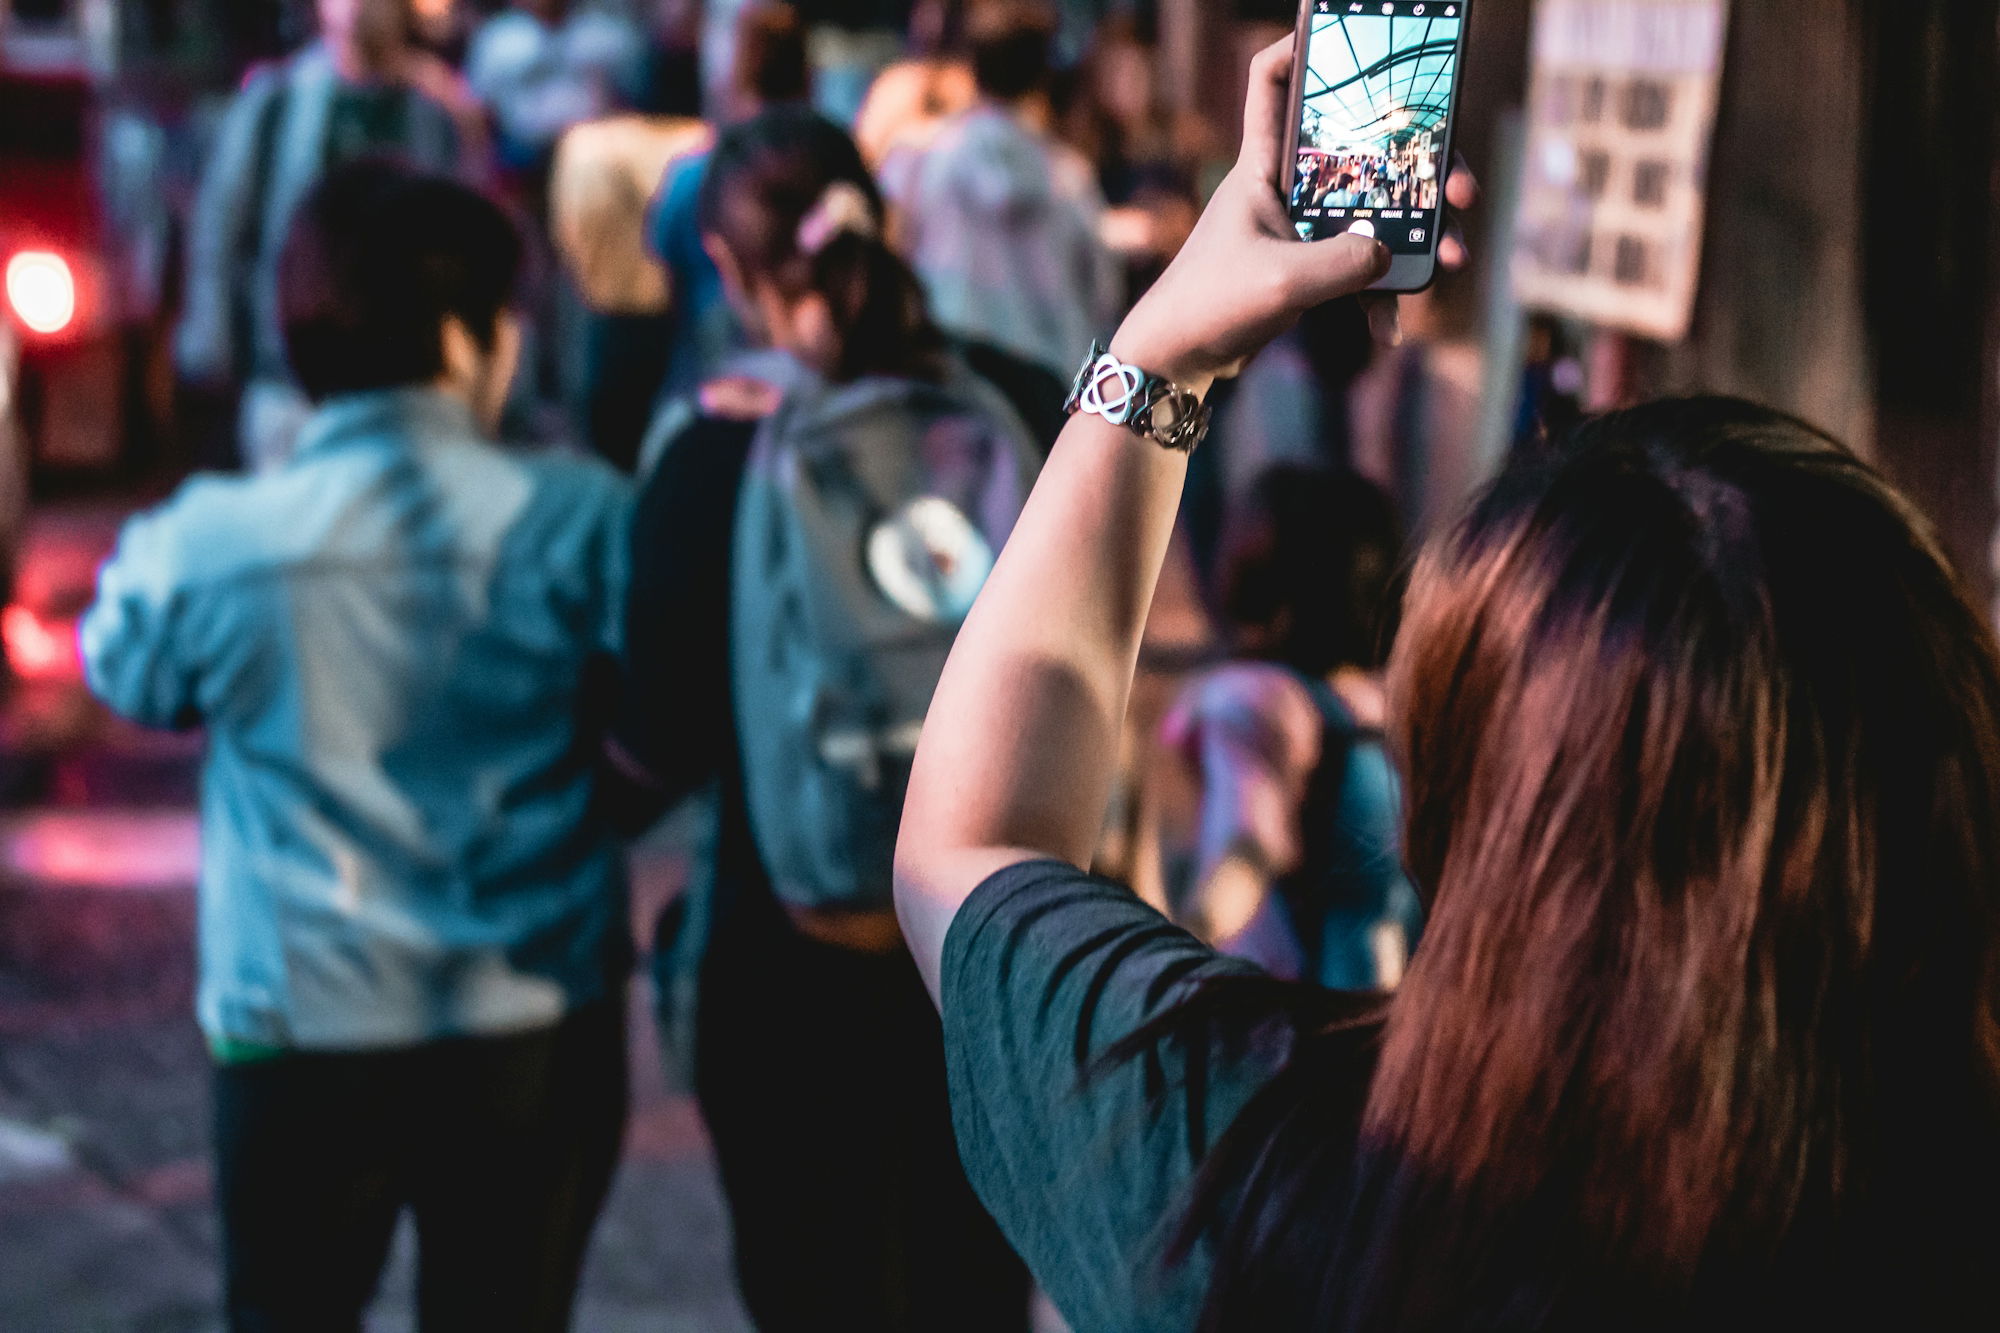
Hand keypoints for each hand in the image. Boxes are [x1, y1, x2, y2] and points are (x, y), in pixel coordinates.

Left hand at [1110, 34, 1475, 389]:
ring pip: (1370, 213)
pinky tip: (1388, 329)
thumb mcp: (1282, 282)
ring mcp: (1296, 228)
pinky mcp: (1304, 268)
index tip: (1343, 34)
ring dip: (1415, 236)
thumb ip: (1343, 264)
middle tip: (1458, 190)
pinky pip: (1356, 270)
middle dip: (1417, 166)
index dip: (1300, 47)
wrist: (1177, 363)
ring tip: (1450, 258)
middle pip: (1359, 151)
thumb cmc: (1210, 307)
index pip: (1271, 81)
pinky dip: (1377, 298)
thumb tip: (1389, 253)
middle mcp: (1281, 187)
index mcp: (1260, 165)